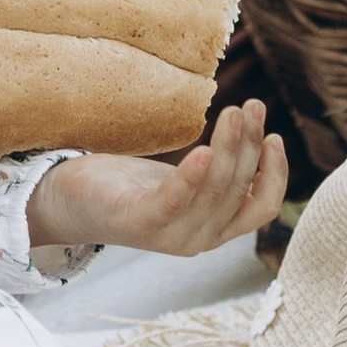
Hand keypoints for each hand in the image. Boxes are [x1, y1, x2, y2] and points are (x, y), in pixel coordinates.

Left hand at [26, 99, 288, 256]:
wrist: (70, 200)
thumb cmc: (131, 185)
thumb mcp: (183, 180)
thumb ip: (217, 171)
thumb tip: (252, 130)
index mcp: (215, 228)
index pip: (262, 207)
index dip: (276, 174)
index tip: (274, 135)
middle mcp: (200, 239)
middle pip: (239, 190)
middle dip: (250, 145)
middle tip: (251, 106)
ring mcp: (171, 237)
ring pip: (215, 191)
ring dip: (230, 149)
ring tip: (234, 112)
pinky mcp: (140, 223)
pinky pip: (175, 201)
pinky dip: (192, 176)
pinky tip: (203, 149)